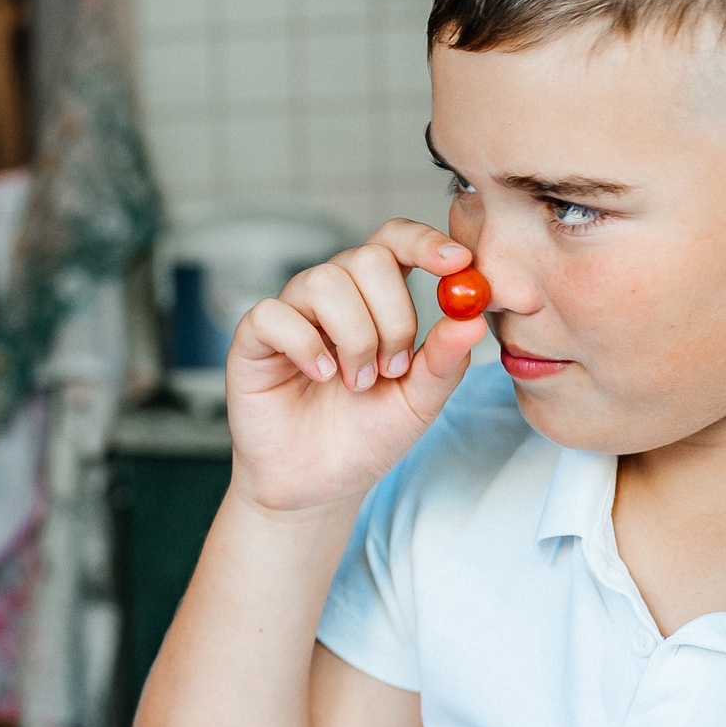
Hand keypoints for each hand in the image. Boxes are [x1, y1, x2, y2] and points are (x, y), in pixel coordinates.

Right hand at [225, 220, 483, 512]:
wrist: (317, 485)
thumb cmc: (365, 437)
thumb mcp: (419, 402)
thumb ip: (444, 361)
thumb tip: (471, 320)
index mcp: (375, 298)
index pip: (396, 242)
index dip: (425, 241)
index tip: (458, 263)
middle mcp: (333, 297)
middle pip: (367, 257)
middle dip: (393, 315)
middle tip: (393, 369)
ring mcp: (292, 313)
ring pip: (325, 281)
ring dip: (354, 338)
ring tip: (356, 383)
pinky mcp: (253, 337)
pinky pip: (276, 313)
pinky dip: (305, 345)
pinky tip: (320, 375)